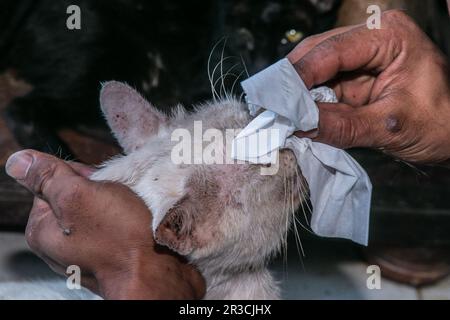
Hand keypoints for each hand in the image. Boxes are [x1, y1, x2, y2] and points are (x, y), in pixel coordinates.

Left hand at [5, 150, 204, 298]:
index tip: (96, 182)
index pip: (51, 181)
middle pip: (76, 194)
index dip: (78, 174)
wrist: (156, 273)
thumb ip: (47, 176)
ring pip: (99, 206)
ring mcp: (85, 249)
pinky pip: (114, 222)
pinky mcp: (109, 251)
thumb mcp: (78, 197)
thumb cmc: (120, 240)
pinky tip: (134, 221)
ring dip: (116, 200)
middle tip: (116, 197)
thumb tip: (19, 162)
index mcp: (43, 228)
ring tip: (129, 209)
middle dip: (99, 188)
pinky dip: (125, 215)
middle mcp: (60, 241)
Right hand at [289, 10, 449, 163]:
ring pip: (312, 71)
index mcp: (387, 35)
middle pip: (315, 55)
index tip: (275, 100)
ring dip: (296, 96)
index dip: (299, 76)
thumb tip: (300, 127)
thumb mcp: (392, 126)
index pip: (331, 50)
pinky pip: (319, 88)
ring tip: (280, 117)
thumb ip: (344, 126)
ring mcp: (358, 59)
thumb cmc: (440, 123)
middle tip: (271, 110)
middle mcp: (369, 39)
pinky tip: (295, 117)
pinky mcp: (352, 79)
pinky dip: (306, 104)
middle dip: (292, 85)